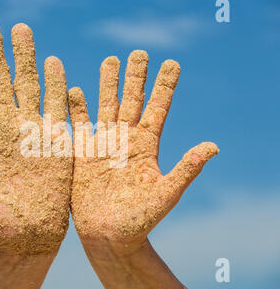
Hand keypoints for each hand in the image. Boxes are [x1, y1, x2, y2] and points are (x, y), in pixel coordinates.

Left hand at [0, 15, 71, 255]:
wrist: (26, 239)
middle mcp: (8, 127)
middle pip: (0, 79)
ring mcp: (35, 132)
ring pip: (30, 85)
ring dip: (26, 58)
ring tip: (21, 29)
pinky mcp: (58, 143)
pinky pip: (60, 108)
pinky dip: (58, 86)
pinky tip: (54, 64)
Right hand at [68, 50, 217, 251]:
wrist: (108, 235)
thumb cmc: (140, 220)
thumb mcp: (166, 194)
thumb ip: (185, 169)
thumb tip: (213, 146)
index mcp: (147, 147)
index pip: (157, 109)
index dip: (164, 87)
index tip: (172, 63)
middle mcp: (126, 141)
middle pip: (131, 101)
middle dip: (136, 77)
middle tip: (140, 52)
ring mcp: (103, 145)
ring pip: (106, 107)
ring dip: (107, 85)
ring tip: (110, 60)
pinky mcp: (83, 155)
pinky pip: (79, 126)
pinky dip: (76, 109)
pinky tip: (75, 90)